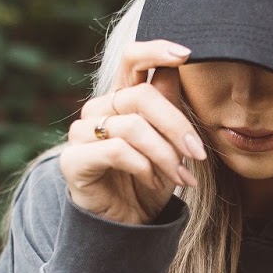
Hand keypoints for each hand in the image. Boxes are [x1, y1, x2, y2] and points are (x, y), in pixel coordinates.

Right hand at [61, 40, 207, 224]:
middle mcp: (98, 109)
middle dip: (178, 126)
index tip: (187, 54)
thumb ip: (169, 105)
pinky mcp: (73, 160)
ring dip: (166, 155)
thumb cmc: (151, 179)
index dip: (156, 50)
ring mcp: (82, 133)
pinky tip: (154, 182)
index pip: (131, 58)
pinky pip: (117, 151)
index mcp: (121, 98)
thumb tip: (177, 68)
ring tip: (181, 177)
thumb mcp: (169, 141)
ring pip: (134, 127)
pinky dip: (145, 167)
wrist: (130, 223)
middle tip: (199, 154)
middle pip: (142, 97)